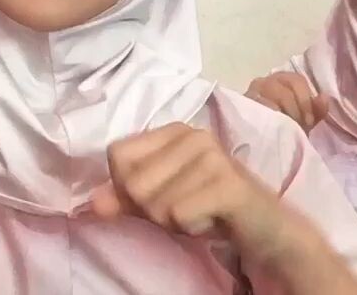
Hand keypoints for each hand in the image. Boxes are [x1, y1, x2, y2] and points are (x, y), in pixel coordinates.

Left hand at [93, 123, 281, 252]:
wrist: (264, 225)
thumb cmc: (208, 207)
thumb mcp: (160, 202)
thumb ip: (125, 199)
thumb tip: (93, 203)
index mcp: (173, 130)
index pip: (117, 155)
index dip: (127, 185)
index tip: (160, 192)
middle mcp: (193, 134)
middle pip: (134, 184)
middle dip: (154, 210)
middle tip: (185, 207)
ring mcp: (212, 156)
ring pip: (156, 204)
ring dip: (175, 221)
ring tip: (201, 211)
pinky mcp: (228, 183)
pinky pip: (179, 214)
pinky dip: (192, 227)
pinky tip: (213, 218)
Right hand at [246, 72, 327, 132]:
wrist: (261, 143)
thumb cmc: (284, 126)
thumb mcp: (304, 120)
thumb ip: (316, 111)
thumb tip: (324, 97)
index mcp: (282, 80)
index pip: (296, 80)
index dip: (305, 100)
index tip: (309, 121)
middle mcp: (265, 82)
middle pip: (284, 88)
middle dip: (295, 108)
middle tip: (298, 126)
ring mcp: (252, 92)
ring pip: (270, 95)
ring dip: (282, 113)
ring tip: (286, 127)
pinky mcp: (243, 104)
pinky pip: (256, 105)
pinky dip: (267, 115)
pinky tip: (272, 126)